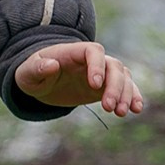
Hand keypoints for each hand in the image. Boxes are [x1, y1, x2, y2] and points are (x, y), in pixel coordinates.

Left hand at [15, 42, 144, 116]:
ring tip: (120, 113)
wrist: (41, 82)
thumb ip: (38, 68)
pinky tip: (136, 110)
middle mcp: (92, 60)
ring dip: (126, 94)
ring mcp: (102, 73)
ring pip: (123, 77)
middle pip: (113, 66)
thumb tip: (52, 65)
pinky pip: (125, 88)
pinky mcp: (106, 87)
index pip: (94, 51)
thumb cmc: (33, 74)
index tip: (95, 85)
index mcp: (74, 52)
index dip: (97, 65)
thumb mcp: (28, 72)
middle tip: (109, 108)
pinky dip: (133, 96)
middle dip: (115, 87)